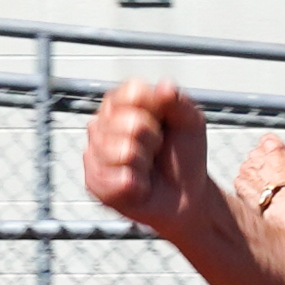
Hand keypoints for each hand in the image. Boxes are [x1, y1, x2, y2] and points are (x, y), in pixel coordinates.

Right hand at [82, 79, 216, 237]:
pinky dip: (134, 185)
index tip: (164, 122)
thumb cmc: (184, 157)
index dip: (153, 108)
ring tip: (147, 167)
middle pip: (126, 122)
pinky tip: (139, 185)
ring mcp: (95, 151)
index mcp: (124, 102)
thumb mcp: (190, 124)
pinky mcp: (93, 181)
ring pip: (119, 151)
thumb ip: (178, 102)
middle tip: (157, 149)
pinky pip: (110, 178)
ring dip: (143, 163)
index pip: (131, 92)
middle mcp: (104, 123)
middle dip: (151, 140)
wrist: (185, 198)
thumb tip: (164, 86)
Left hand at [231, 135, 284, 209]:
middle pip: (258, 154)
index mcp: (272, 147)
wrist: (284, 207)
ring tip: (267, 187)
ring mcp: (246, 169)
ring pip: (249, 168)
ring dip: (255, 175)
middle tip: (274, 176)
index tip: (276, 156)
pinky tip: (259, 193)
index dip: (273, 149)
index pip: (268, 139)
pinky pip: (242, 182)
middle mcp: (256, 155)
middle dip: (264, 163)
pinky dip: (248, 187)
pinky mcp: (239, 183)